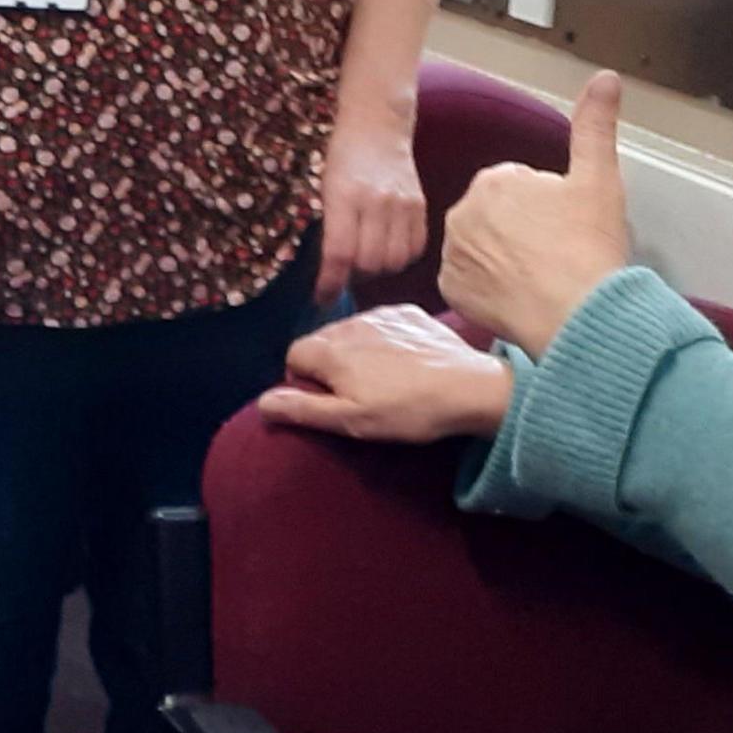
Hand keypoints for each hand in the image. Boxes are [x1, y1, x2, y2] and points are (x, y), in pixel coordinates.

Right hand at [260, 306, 514, 443]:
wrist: (470, 388)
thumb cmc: (406, 410)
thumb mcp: (350, 420)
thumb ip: (302, 408)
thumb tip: (262, 402)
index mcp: (329, 350)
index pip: (292, 356)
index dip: (304, 382)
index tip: (330, 403)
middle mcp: (350, 323)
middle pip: (321, 342)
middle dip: (330, 366)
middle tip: (359, 395)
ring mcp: (382, 314)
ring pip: (351, 332)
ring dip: (356, 352)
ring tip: (384, 380)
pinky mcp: (409, 312)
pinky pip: (381, 324)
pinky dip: (384, 340)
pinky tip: (404, 363)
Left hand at [315, 111, 426, 302]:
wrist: (377, 127)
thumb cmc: (342, 160)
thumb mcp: (324, 190)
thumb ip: (331, 229)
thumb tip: (333, 274)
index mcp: (344, 196)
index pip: (340, 253)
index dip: (331, 282)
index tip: (323, 298)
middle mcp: (376, 202)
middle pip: (369, 263)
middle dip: (354, 275)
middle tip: (345, 268)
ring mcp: (403, 204)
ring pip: (394, 261)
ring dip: (378, 269)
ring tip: (367, 256)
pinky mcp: (422, 206)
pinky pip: (415, 249)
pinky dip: (400, 257)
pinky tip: (388, 247)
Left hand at [440, 72, 636, 356]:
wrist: (578, 313)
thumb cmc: (589, 248)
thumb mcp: (599, 178)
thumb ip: (595, 124)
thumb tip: (606, 78)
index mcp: (494, 181)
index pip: (518, 188)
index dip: (547, 209)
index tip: (565, 229)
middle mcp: (462, 212)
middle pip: (495, 218)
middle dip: (521, 231)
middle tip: (555, 253)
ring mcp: (452, 253)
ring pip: (480, 248)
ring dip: (503, 258)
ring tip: (540, 276)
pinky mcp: (450, 290)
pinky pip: (469, 283)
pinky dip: (489, 290)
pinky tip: (519, 295)